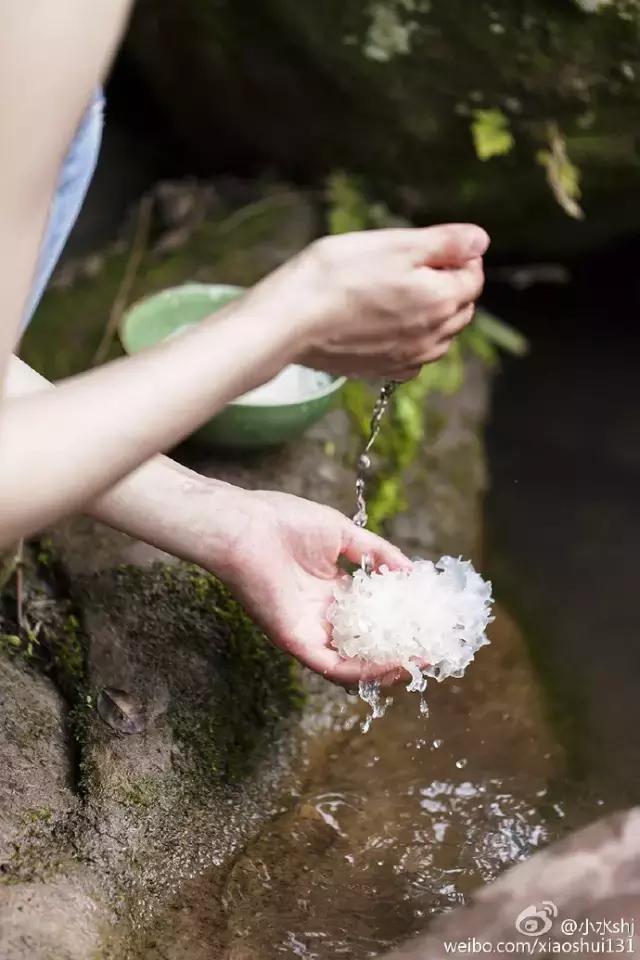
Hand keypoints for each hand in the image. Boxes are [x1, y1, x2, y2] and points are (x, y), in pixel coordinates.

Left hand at [205, 488, 412, 685]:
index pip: (371, 615)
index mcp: (330, 590)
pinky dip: (364, 672)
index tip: (429, 620)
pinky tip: (393, 664)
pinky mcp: (296, 642)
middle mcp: (321, 616)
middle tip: (433, 650)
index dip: (400, 620)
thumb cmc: (285, 522)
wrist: (244, 526)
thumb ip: (377, 553)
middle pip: (365, 645)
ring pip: (352, 666)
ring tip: (421, 663)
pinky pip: (334, 668)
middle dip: (400, 652)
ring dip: (388, 670)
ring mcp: (309, 632)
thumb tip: (412, 571)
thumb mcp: (343, 534)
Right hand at [243, 222, 488, 379]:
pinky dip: (413, 342)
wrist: (291, 322)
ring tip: (402, 295)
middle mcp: (433, 336)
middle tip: (416, 267)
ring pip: (441, 337)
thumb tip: (481, 240)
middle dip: (450, 286)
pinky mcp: (383, 371)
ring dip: (434, 316)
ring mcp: (408, 358)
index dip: (462, 257)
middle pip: (461, 309)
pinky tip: (390, 327)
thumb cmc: (338, 275)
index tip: (437, 246)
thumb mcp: (395, 244)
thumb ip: (445, 242)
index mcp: (442, 300)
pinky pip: (414, 358)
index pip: (473, 278)